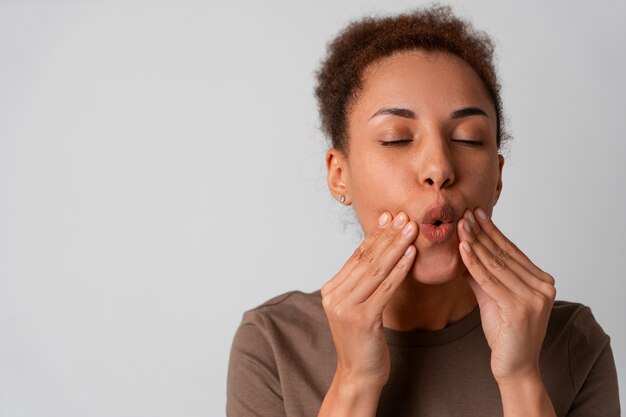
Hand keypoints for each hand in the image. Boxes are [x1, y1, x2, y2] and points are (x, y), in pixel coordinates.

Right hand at [321, 211, 417, 388]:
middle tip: (404, 217)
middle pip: (366, 259)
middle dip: (387, 236)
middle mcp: (334, 296)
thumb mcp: (359, 306)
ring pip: (376, 270)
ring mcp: (345, 308)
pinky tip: (411, 256)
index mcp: (331, 289)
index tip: (389, 217)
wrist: (359, 374)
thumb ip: (363, 282)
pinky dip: (400, 270)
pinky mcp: (362, 319)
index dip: (375, 235)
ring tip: (410, 230)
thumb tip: (380, 250)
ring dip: (396, 247)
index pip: (356, 256)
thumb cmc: (363, 340)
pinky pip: (385, 289)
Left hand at [457, 208, 555, 382]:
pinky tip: (463, 248)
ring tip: (460, 225)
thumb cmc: (505, 334)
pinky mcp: (520, 309)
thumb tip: (464, 251)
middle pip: (503, 255)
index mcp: (541, 282)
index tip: (475, 213)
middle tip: (465, 212)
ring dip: (475, 242)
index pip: (511, 251)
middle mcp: (543, 287)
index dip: (492, 231)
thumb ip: (481, 276)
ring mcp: (534, 298)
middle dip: (481, 232)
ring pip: (496, 264)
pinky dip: (474, 263)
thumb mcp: (491, 298)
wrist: (516, 367)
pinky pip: (490, 281)